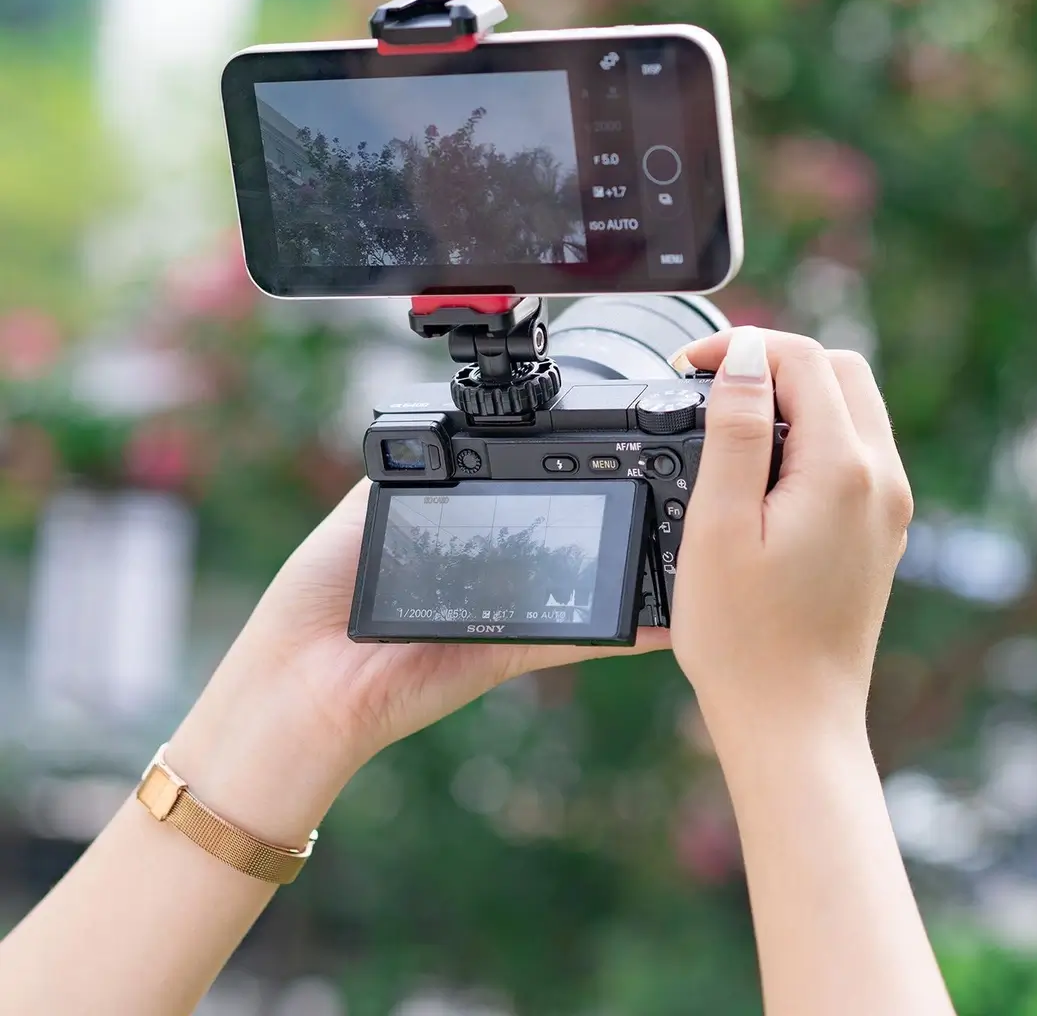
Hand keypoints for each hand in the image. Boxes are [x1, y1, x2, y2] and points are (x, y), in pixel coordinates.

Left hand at [236, 478, 670, 763]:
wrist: (305, 675)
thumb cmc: (322, 588)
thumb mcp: (369, 505)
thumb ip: (416, 465)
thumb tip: (459, 417)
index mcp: (463, 528)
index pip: (528, 493)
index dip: (567, 471)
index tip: (610, 446)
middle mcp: (494, 568)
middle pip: (564, 537)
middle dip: (612, 513)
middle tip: (662, 485)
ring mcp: (510, 613)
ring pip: (582, 585)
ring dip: (628, 568)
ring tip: (676, 540)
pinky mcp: (515, 652)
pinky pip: (578, 637)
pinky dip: (628, 631)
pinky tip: (668, 613)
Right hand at [670, 327, 911, 734]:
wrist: (793, 722)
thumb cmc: (745, 639)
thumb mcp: (718, 524)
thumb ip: (733, 429)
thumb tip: (744, 357)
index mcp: (842, 470)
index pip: (801, 360)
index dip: (738, 348)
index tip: (687, 366)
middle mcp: (882, 481)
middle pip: (840, 371)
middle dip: (774, 362)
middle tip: (710, 389)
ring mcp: (889, 508)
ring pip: (853, 408)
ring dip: (795, 397)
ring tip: (731, 429)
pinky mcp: (881, 532)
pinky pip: (856, 452)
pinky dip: (813, 437)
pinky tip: (765, 473)